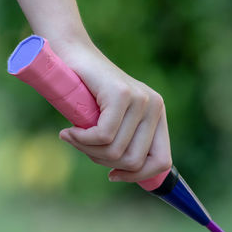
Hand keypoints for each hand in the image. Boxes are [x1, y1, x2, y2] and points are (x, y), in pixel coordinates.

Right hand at [56, 40, 171, 182]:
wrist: (72, 55)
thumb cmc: (88, 92)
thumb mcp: (112, 121)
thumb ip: (124, 141)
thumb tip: (123, 173)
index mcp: (157, 116)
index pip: (162, 161)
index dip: (136, 176)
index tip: (113, 174)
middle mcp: (155, 106)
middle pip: (134, 161)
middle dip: (104, 162)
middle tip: (84, 147)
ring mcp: (140, 99)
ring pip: (116, 151)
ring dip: (88, 150)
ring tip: (74, 136)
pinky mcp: (121, 94)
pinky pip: (103, 135)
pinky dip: (81, 139)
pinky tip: (69, 131)